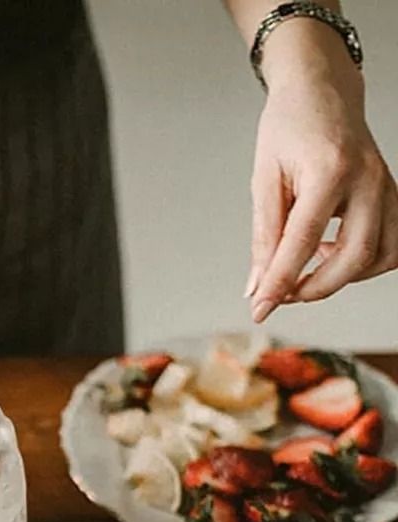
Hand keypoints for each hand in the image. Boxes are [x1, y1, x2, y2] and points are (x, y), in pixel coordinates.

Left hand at [246, 46, 397, 320]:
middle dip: (316, 287)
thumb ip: (264, 236)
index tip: (259, 309)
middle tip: (281, 294)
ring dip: (343, 277)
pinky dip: (363, 262)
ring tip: (307, 269)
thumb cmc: (290, 127)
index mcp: (330, 172)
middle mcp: (368, 180)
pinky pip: (391, 242)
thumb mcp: (265, 179)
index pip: (304, 243)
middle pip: (357, 256)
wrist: (322, 90)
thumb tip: (258, 287)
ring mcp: (386, 186)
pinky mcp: (391, 193)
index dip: (280, 283)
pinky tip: (331, 252)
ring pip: (383, 255)